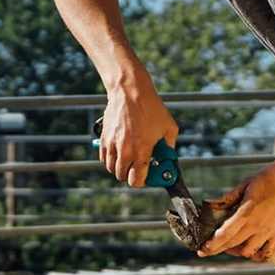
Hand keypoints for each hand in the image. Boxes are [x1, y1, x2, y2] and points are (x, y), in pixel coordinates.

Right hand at [99, 73, 178, 187]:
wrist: (130, 91)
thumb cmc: (151, 108)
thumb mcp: (169, 127)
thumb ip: (169, 145)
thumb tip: (168, 156)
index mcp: (142, 150)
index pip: (136, 180)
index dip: (141, 182)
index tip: (145, 178)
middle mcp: (125, 150)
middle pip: (122, 176)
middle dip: (131, 176)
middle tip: (138, 169)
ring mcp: (113, 144)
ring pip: (112, 169)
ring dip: (120, 168)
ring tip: (128, 160)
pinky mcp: (104, 138)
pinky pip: (104, 158)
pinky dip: (110, 159)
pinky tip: (119, 153)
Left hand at [198, 160, 274, 260]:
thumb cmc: (270, 176)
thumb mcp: (245, 184)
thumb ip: (227, 198)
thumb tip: (210, 205)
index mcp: (247, 213)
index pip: (225, 235)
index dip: (211, 245)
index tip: (202, 250)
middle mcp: (258, 226)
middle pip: (233, 245)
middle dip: (218, 249)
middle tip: (209, 249)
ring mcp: (270, 232)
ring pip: (249, 252)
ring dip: (237, 252)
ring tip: (230, 246)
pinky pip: (267, 252)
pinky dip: (257, 254)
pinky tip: (251, 249)